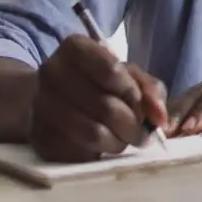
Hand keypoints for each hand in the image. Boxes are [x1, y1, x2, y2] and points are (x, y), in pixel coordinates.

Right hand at [29, 34, 168, 161]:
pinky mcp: (40, 138)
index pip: (112, 71)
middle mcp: (51, 72)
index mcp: (74, 47)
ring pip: (94, 134)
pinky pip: (80, 153)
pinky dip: (98, 153)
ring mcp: (41, 106)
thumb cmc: (96, 82)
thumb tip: (161, 118)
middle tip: (140, 132)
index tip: (138, 102)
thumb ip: (149, 89)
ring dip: (118, 142)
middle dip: (132, 125)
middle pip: (107, 107)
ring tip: (123, 139)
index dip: (133, 92)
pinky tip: (99, 146)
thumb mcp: (126, 74)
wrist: (50, 100)